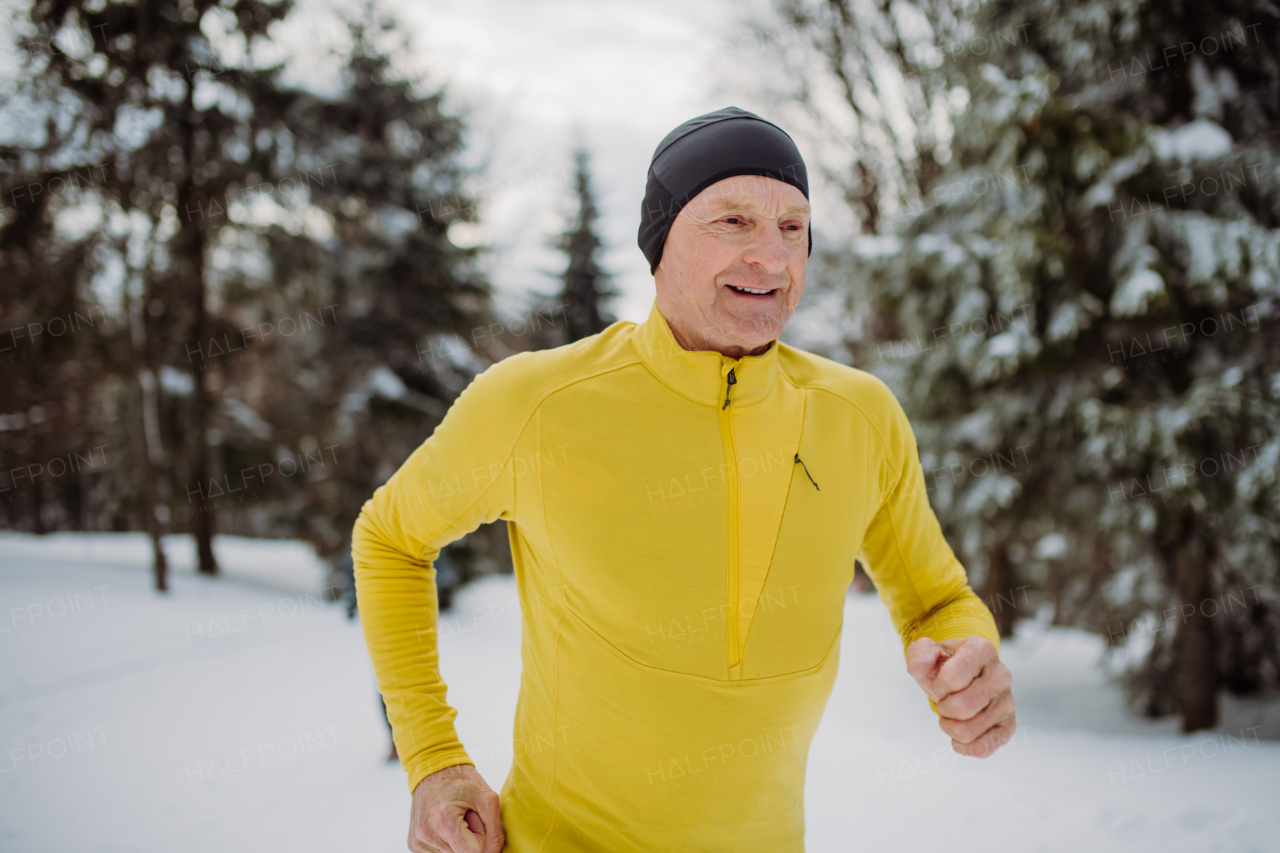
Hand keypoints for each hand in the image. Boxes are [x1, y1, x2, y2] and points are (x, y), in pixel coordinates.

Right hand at [408, 762, 504, 852]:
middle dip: (468, 839)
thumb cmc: (462, 780)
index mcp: (444, 821)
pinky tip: (443, 824)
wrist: (433, 768)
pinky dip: (446, 843)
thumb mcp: (488, 799)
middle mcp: (426, 834)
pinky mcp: (413, 844)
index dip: (480, 836)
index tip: (474, 818)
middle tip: (464, 816)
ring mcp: (417, 841)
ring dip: (457, 841)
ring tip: (453, 818)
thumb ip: (495, 833)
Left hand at [906, 636, 1014, 757]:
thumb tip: (917, 668)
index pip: (952, 679)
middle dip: (943, 708)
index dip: (937, 686)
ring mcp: (1007, 701)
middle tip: (944, 701)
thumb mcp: (928, 653)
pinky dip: (965, 747)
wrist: (963, 677)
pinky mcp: (1008, 725)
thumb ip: (919, 654)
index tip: (939, 683)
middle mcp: (1001, 674)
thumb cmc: (945, 665)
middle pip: (961, 708)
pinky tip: (958, 739)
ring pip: (968, 731)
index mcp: (982, 650)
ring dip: (950, 727)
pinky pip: (984, 748)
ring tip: (952, 715)